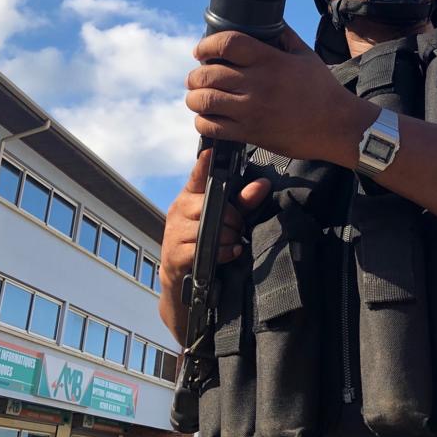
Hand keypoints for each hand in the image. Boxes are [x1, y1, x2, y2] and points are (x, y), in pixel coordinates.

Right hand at [158, 148, 270, 339]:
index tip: (210, 152)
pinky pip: (203, 249)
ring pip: (209, 228)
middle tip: (239, 229)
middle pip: (211, 205)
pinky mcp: (174, 254)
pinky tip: (229, 254)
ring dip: (229, 237)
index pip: (197, 176)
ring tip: (234, 243)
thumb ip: (244, 203)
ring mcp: (173, 232)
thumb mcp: (226, 222)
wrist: (183, 283)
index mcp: (190, 196)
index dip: (203, 164)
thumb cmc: (207, 244)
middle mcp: (178, 210)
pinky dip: (223, 252)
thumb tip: (263, 185)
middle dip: (233, 218)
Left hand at [186, 26, 373, 163]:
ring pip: (204, 100)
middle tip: (197, 78)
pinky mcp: (250, 133)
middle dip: (196, 76)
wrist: (336, 126)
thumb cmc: (323, 90)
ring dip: (195, 98)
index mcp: (269, 60)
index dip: (206, 45)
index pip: (227, 43)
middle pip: (208, 73)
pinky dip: (203, 122)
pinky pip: (212, 127)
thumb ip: (284, 37)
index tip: (201, 51)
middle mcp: (257, 83)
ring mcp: (252, 110)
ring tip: (197, 97)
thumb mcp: (305, 55)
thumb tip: (269, 22)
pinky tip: (208, 118)